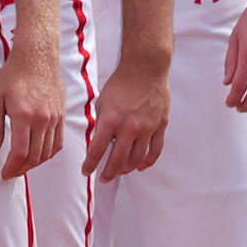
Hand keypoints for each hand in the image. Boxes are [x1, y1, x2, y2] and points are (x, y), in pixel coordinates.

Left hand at [0, 37, 62, 180]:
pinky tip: (38, 156)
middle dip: (21, 170)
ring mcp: (55, 118)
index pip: (20, 153)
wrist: (38, 56)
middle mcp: (43, 119)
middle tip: (11, 174)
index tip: (4, 174)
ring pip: (48, 152)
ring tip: (22, 167)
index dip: (11, 168)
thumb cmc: (13, 74)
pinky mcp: (62, 115)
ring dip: (35, 164)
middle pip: (35, 157)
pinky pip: (59, 142)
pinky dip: (49, 154)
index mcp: (24, 115)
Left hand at [86, 51, 167, 180]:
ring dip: (127, 169)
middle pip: (118, 160)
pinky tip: (140, 166)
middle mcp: (129, 127)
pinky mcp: (160, 125)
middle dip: (108, 173)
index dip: (90, 164)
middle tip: (103, 178)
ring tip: (120, 172)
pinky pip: (155, 150)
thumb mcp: (102, 103)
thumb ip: (101, 124)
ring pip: (137, 158)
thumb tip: (98, 142)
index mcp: (111, 120)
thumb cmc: (121, 83)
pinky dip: (148, 161)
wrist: (145, 68)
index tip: (86, 171)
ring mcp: (147, 127)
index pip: (97, 151)